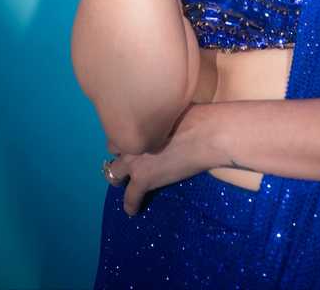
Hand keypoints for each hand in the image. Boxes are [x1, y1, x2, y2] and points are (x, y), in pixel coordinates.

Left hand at [102, 102, 220, 216]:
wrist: (207, 135)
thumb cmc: (198, 116)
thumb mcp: (173, 109)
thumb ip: (161, 118)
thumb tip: (165, 118)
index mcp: (138, 121)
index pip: (120, 128)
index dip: (128, 135)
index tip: (136, 139)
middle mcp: (131, 140)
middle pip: (113, 149)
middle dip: (120, 154)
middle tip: (131, 159)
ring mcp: (134, 161)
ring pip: (114, 173)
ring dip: (120, 177)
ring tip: (128, 183)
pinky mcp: (143, 180)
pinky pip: (130, 198)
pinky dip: (131, 205)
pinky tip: (133, 210)